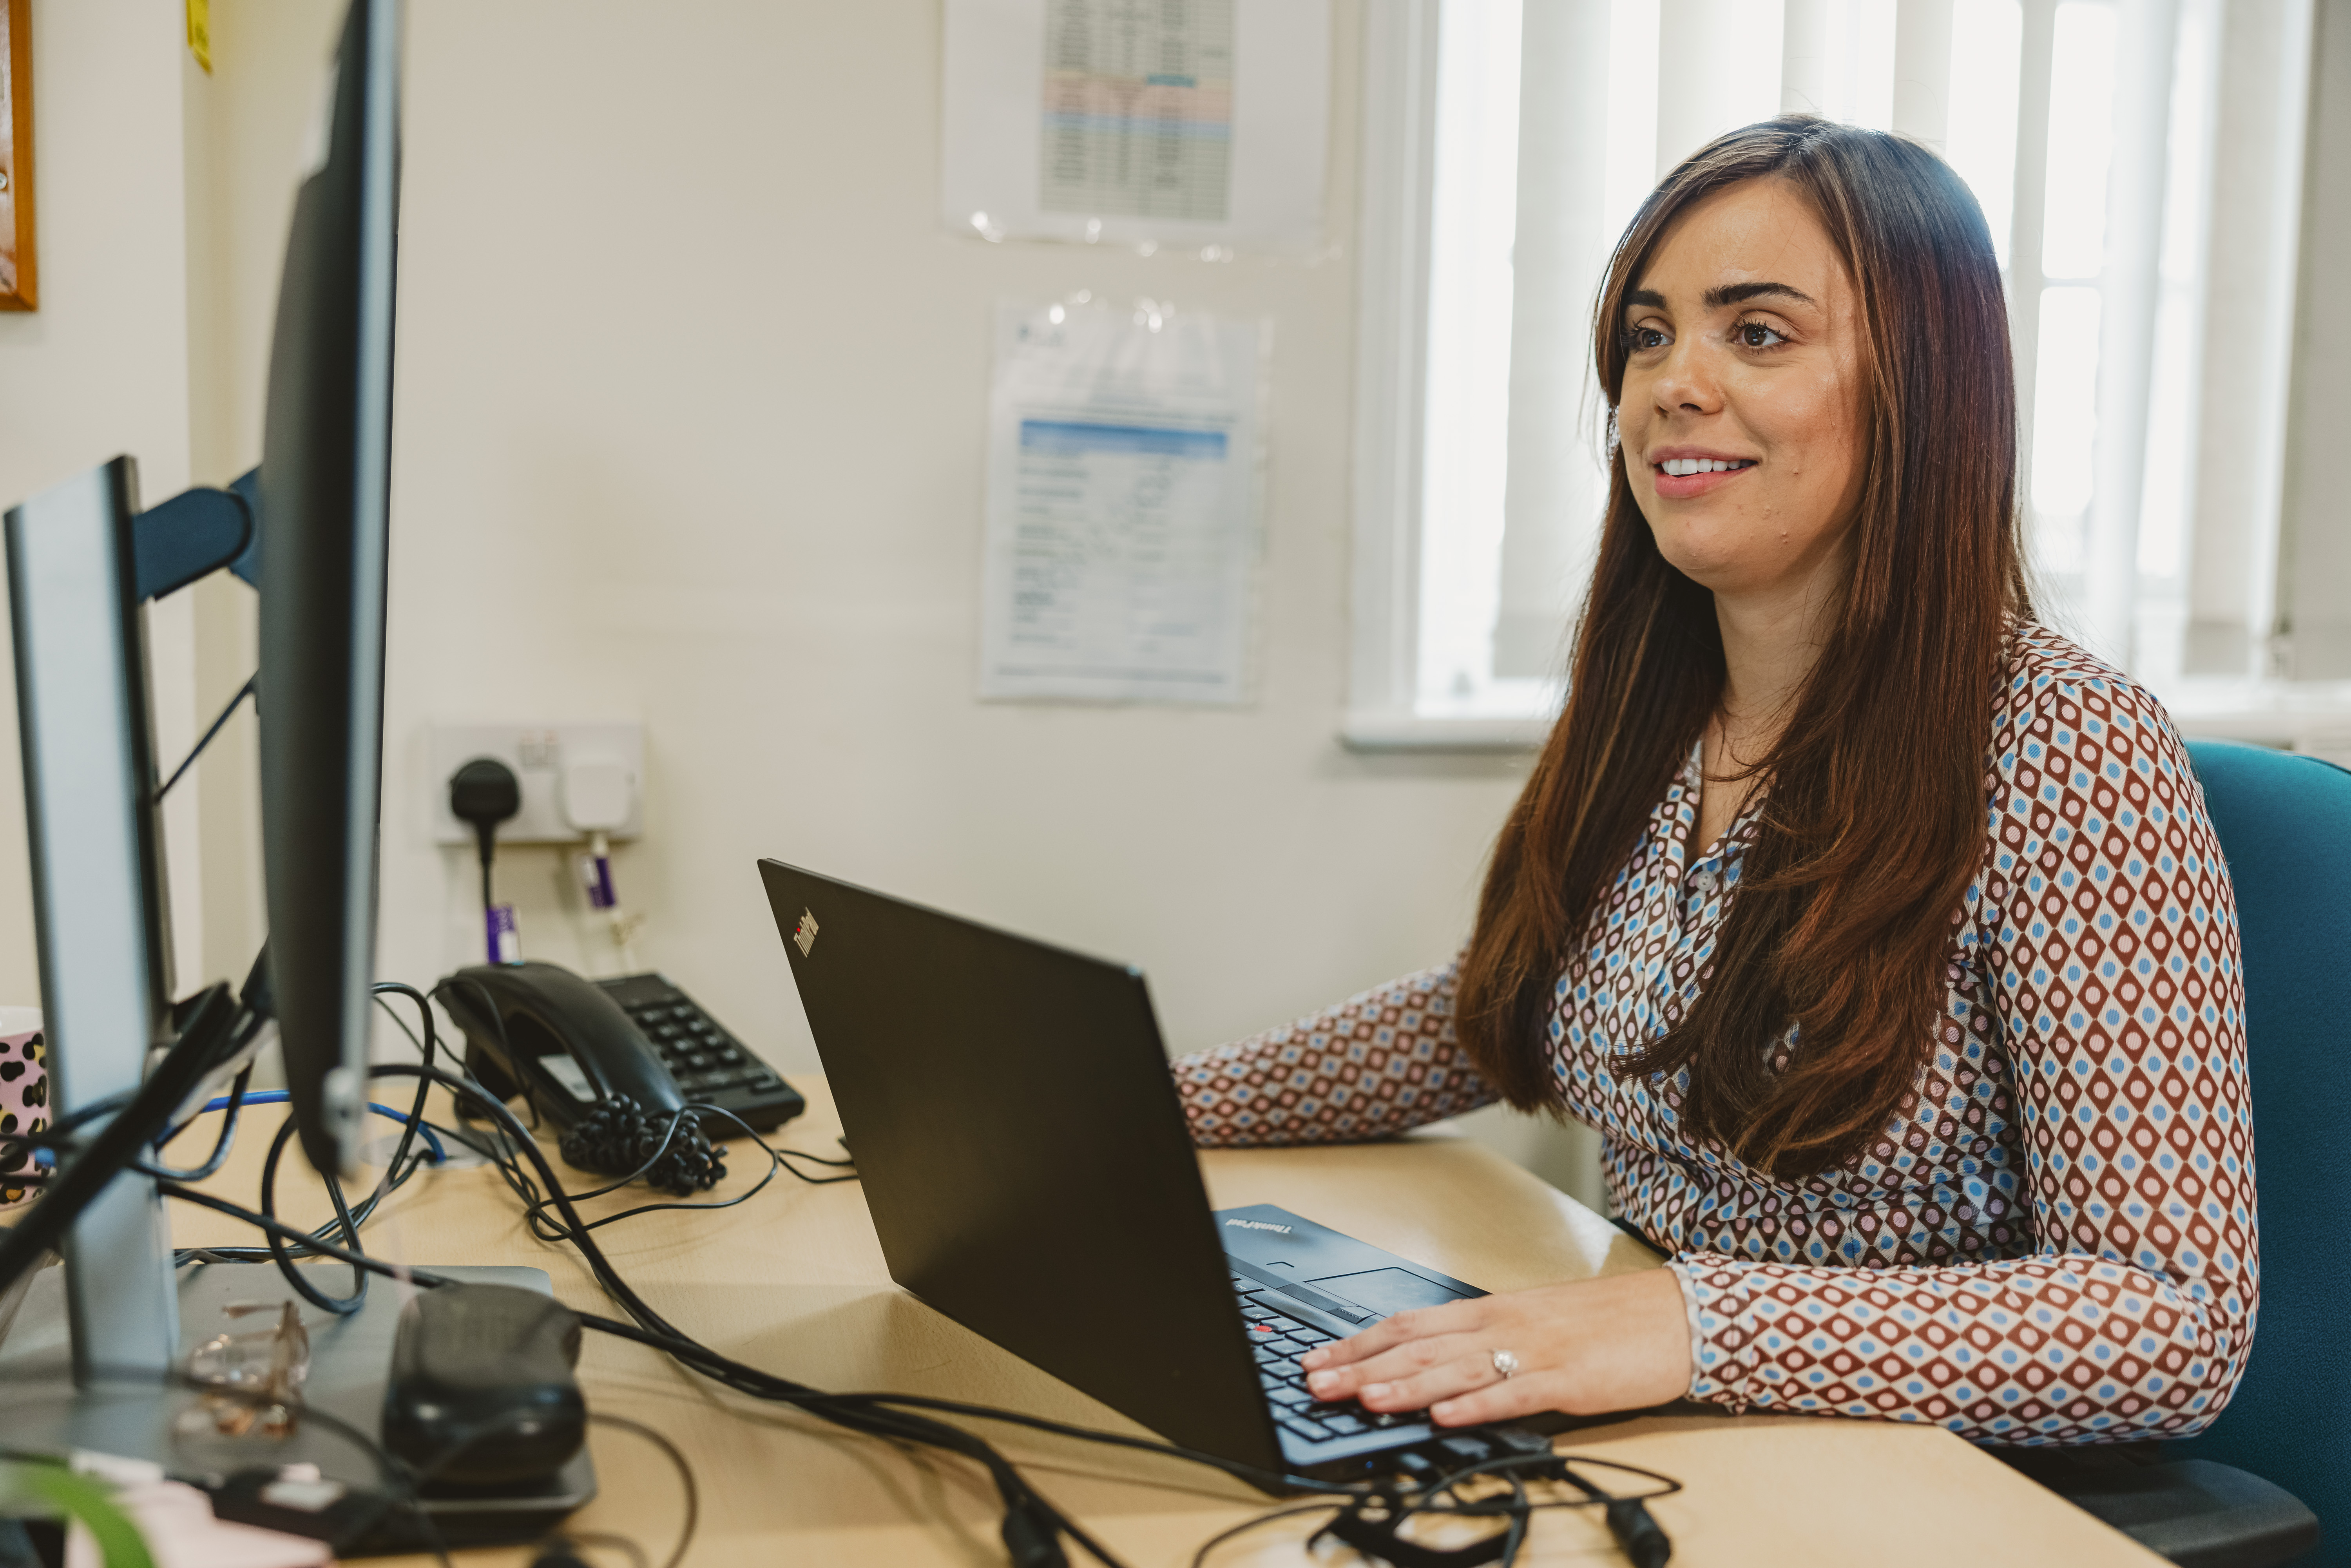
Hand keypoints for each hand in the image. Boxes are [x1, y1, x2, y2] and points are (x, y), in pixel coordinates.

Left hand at [1298, 1267, 1691, 1426]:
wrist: (1673, 1316)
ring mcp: (1535, 1352)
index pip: (1410, 1323)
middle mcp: (1503, 1326)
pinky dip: (1477, 1405)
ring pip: (1457, 1369)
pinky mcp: (1569, 1381)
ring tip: (1364, 1398)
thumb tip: (1432, 1367)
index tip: (1319, 1357)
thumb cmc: (1603, 1322)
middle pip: (1420, 1345)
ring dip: (1406, 1385)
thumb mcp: (1532, 1323)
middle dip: (1363, 1366)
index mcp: (1491, 1310)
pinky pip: (1515, 1394)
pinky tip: (1446, 1416)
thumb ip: (1484, 1343)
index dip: (1360, 1342)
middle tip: (1317, 1383)